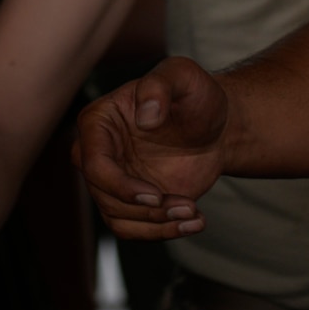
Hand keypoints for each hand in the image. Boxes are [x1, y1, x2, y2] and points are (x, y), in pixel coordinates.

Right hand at [73, 56, 228, 239]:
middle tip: (186, 205)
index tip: (155, 195)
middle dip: (143, 210)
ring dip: (158, 224)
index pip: (93, 163)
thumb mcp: (183, 76)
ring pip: (119, 218)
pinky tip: (194, 222)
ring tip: (194, 212)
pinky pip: (135, 228)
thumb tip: (145, 116)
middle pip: (103, 195)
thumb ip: (161, 85)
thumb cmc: (195, 96)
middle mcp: (99, 153)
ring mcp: (114, 180)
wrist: (215, 126)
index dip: (119, 185)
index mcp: (100, 120)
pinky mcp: (132, 202)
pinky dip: (163, 232)